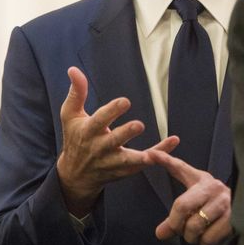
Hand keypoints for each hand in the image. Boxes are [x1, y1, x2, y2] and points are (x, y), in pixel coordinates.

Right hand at [56, 66, 178, 216]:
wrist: (75, 175)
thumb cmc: (75, 138)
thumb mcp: (70, 115)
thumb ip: (76, 93)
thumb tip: (73, 69)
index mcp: (88, 132)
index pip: (99, 121)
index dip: (111, 111)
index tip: (125, 101)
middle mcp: (99, 148)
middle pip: (113, 141)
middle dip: (125, 134)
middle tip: (139, 125)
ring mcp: (112, 161)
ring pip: (128, 160)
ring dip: (142, 156)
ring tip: (155, 153)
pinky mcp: (125, 170)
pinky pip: (143, 163)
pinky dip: (159, 154)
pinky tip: (173, 142)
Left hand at [149, 150, 231, 244]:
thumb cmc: (215, 204)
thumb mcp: (197, 197)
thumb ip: (176, 211)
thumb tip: (159, 234)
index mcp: (203, 180)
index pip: (180, 168)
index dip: (165, 160)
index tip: (149, 155)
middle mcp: (214, 188)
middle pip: (182, 206)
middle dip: (175, 224)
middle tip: (179, 229)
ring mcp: (225, 204)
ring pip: (194, 227)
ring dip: (191, 236)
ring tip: (198, 232)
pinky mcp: (233, 220)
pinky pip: (208, 239)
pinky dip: (204, 242)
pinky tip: (210, 235)